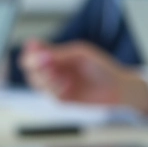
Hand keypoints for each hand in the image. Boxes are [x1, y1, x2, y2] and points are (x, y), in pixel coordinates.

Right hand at [20, 40, 147, 114]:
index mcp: (57, 56)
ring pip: (36, 82)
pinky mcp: (61, 100)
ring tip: (58, 74)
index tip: (33, 47)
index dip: (30, 50)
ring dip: (43, 77)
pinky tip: (66, 85)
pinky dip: (55, 88)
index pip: (34, 52)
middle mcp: (53, 71)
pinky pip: (48, 94)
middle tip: (43, 62)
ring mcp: (56, 86)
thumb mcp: (80, 54)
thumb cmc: (102, 69)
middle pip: (30, 68)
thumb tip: (38, 54)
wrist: (117, 90)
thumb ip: (59, 54)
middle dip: (33, 64)